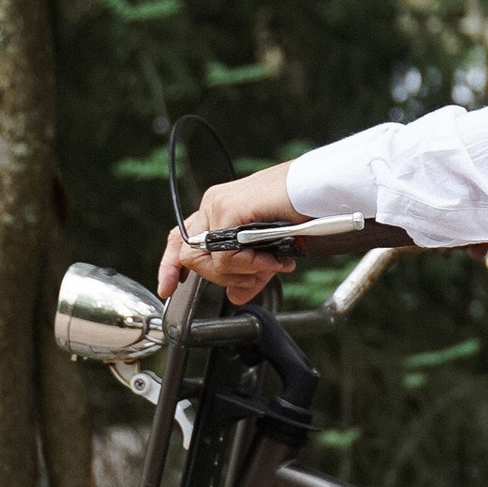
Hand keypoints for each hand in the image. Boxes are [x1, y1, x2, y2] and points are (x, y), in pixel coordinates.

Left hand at [157, 166, 301, 303]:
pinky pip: (224, 256)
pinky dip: (248, 265)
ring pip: (206, 259)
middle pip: (190, 256)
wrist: (320, 189)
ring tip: (270, 265)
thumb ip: (249, 273)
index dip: (170, 266)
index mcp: (218, 211)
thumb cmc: (301, 212)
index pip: (181, 240)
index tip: (168, 288)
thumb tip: (235, 296)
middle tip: (253, 279)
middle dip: (220, 278)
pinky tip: (270, 259)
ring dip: (240, 272)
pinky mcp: (228, 209)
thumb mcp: (269, 251)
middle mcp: (213, 206)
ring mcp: (218, 205)